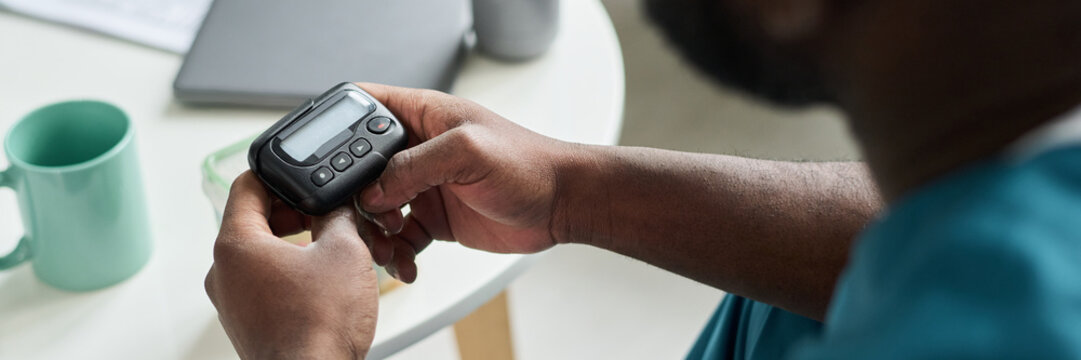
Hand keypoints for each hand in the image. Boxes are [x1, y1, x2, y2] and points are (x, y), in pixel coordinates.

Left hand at [205, 171, 377, 358]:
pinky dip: (290, 274)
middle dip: (293, 212)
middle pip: (253, 220)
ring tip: (331, 248)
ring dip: (295, 243)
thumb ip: (338, 216)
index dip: (278, 173)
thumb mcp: (344, 250)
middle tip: (326, 214)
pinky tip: (323, 281)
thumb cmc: (320, 324)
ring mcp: (231, 302)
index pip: (247, 186)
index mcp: (236, 245)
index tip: (301, 174)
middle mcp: (223, 272)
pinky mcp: (247, 323)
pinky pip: (264, 284)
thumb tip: (338, 207)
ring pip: (261, 254)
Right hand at [355, 83, 578, 282]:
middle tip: (363, 219)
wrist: (561, 204)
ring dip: (374, 233)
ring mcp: (425, 185)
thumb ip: (414, 165)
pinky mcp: (435, 218)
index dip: (342, 130)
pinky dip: (397, 254)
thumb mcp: (466, 152)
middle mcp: (420, 149)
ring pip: (376, 208)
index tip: (330, 162)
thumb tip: (373, 190)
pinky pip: (400, 238)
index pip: (366, 109)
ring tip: (390, 248)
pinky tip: (407, 265)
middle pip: (362, 168)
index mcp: (424, 116)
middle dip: (355, 196)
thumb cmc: (528, 164)